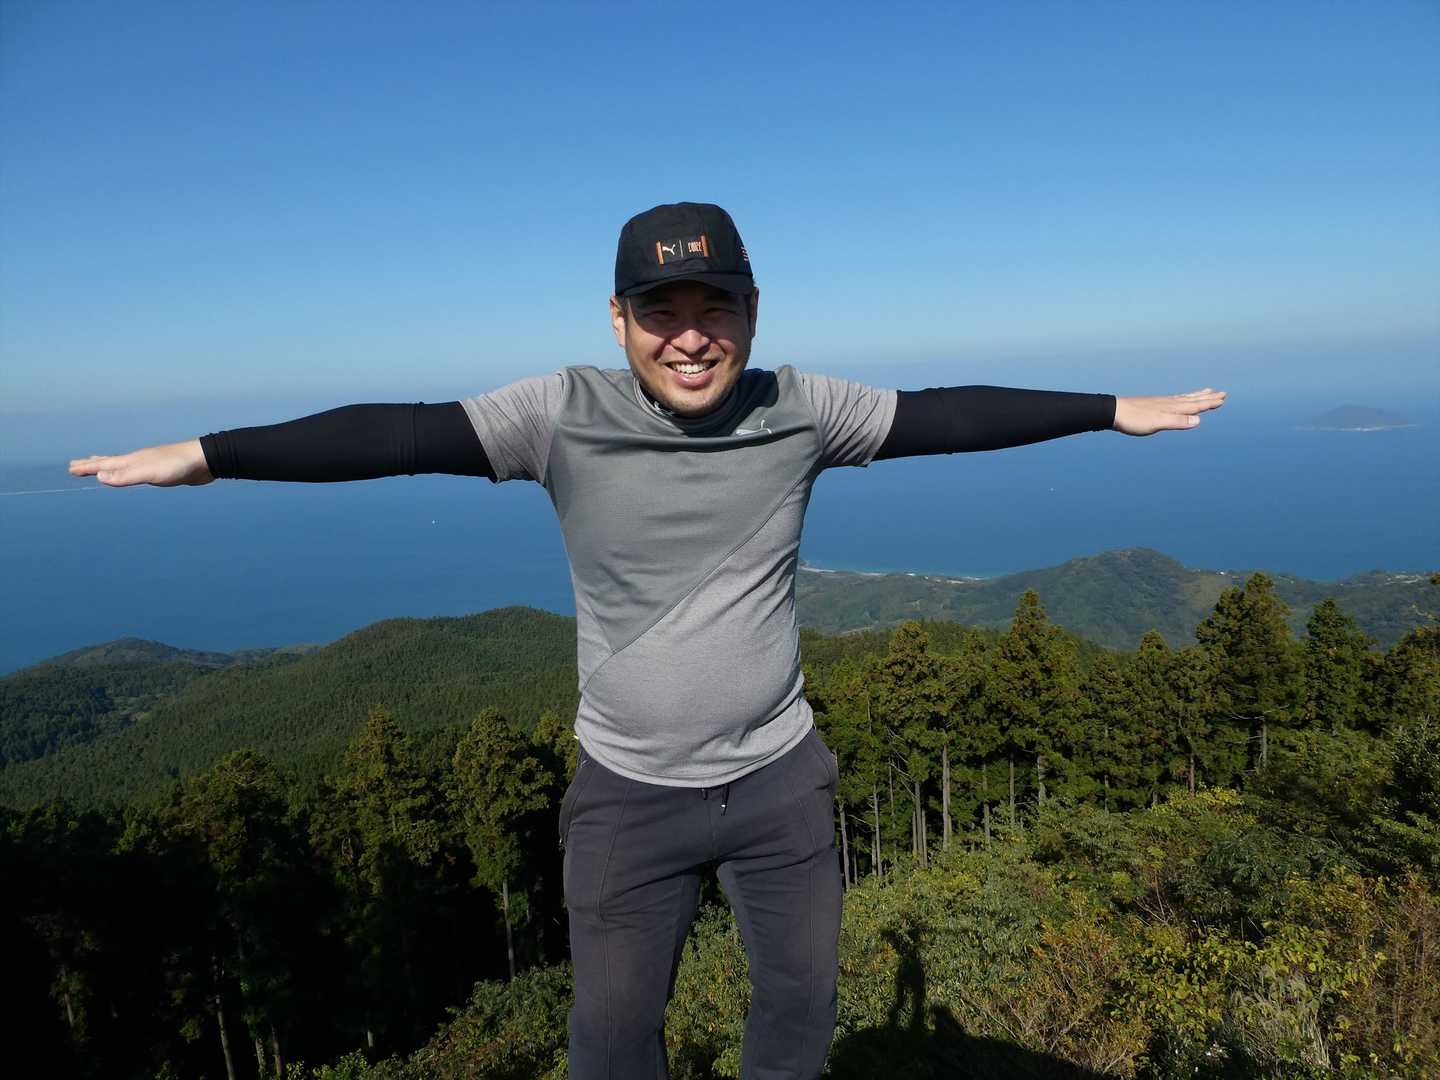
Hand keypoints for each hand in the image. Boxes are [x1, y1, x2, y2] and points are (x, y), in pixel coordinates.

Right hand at [69, 439, 214, 487]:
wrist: (204, 461)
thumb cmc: (178, 466)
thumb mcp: (150, 473)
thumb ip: (126, 476)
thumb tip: (100, 477)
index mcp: (133, 460)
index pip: (104, 465)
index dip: (87, 468)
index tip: (70, 469)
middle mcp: (138, 460)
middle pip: (110, 462)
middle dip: (91, 464)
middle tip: (74, 465)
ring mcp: (149, 464)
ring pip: (122, 465)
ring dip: (108, 466)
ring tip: (99, 467)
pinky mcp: (161, 471)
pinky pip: (136, 472)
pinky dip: (126, 472)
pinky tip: (132, 473)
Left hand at [1112, 388, 1226, 435]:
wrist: (1114, 412)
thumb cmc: (1134, 420)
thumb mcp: (1157, 423)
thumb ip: (1177, 422)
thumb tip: (1198, 420)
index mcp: (1172, 408)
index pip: (1195, 406)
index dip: (1209, 403)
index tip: (1223, 398)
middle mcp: (1169, 403)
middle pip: (1192, 400)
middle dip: (1207, 398)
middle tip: (1222, 393)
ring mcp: (1161, 403)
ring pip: (1184, 399)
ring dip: (1197, 396)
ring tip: (1207, 392)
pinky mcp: (1153, 406)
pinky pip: (1174, 401)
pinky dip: (1182, 399)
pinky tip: (1179, 400)